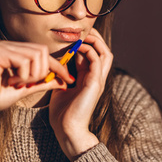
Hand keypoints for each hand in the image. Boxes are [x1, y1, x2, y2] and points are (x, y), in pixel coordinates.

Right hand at [0, 41, 75, 131]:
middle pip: (43, 51)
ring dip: (32, 75)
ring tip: (18, 83)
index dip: (58, 66)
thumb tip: (63, 81)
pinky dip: (23, 75)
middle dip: (43, 71)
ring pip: (36, 55)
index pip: (43, 53)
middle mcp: (9, 45)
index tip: (69, 80)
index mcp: (14, 51)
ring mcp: (2, 47)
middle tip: (29, 84)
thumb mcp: (26, 88)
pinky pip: (24, 61)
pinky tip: (11, 81)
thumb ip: (43, 82)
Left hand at [49, 28, 112, 160]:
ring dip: (94, 41)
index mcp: (90, 79)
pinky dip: (88, 50)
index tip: (73, 36)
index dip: (86, 43)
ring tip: (81, 36)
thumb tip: (56, 62)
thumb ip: (62, 74)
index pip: (94, 54)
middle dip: (95, 38)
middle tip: (81, 32)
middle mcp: (97, 78)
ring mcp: (98, 80)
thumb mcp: (61, 87)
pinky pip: (96, 59)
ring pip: (105, 53)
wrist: (67, 130)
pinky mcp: (95, 83)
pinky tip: (76, 48)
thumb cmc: (62, 113)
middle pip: (104, 51)